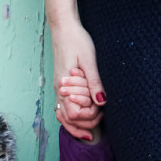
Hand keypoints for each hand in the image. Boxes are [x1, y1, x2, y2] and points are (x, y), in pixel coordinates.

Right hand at [50, 24, 104, 139]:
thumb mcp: (89, 61)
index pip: (74, 114)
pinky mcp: (61, 87)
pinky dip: (70, 118)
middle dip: (83, 126)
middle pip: (67, 120)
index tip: (102, 110)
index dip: (89, 116)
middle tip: (99, 124)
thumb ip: (94, 82)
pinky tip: (80, 118)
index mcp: (64, 87)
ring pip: (62, 117)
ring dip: (76, 125)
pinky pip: (62, 109)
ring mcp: (58, 90)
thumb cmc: (76, 42)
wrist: (64, 30)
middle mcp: (59, 92)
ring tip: (89, 130)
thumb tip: (101, 101)